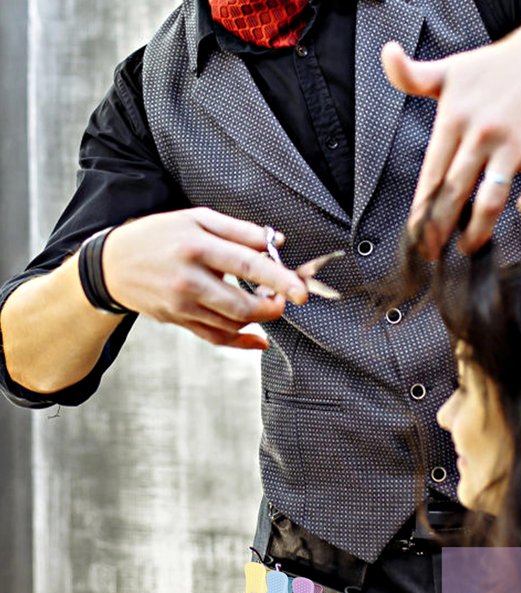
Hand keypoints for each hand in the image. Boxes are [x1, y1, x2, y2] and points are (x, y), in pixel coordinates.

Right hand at [103, 207, 308, 349]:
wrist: (114, 264)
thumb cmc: (162, 235)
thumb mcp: (197, 219)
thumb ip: (240, 230)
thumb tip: (277, 242)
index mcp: (196, 245)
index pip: (245, 264)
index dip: (277, 279)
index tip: (301, 292)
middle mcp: (188, 279)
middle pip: (240, 305)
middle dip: (271, 308)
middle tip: (284, 300)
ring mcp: (182, 305)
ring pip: (231, 324)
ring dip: (258, 319)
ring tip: (266, 304)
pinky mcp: (179, 321)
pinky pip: (216, 338)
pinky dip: (242, 341)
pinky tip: (259, 339)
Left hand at [381, 19, 520, 256]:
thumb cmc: (495, 67)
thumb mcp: (449, 69)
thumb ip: (413, 75)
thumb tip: (387, 53)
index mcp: (453, 120)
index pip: (431, 175)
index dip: (421, 209)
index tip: (414, 235)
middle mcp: (480, 134)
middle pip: (454, 192)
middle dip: (440, 228)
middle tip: (431, 253)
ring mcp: (510, 143)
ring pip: (490, 196)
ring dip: (478, 228)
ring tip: (468, 247)